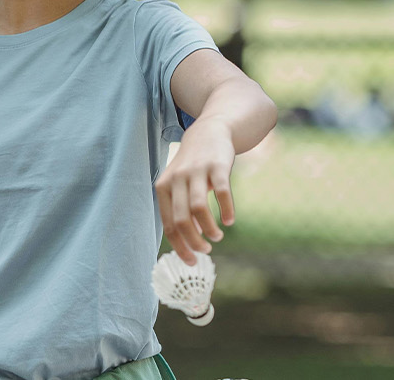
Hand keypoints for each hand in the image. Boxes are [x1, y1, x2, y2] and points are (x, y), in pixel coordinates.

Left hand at [154, 119, 236, 264]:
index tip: (191, 261)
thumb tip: (190, 240)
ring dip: (209, 229)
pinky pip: (222, 193)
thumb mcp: (179, 185)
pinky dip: (226, 210)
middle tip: (205, 252)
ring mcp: (197, 171)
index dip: (180, 246)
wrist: (209, 132)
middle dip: (194, 242)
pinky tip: (229, 221)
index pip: (169, 224)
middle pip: (182, 220)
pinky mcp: (217, 166)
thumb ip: (180, 210)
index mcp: (163, 187)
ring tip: (217, 237)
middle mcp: (177, 179)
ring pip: (199, 209)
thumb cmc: (192, 166)